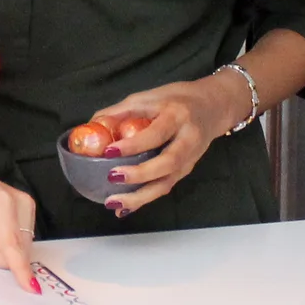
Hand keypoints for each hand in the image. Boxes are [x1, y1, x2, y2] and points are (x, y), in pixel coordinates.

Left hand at [0, 150, 40, 292]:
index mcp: (0, 201)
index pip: (11, 243)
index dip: (19, 267)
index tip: (31, 289)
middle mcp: (19, 201)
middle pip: (17, 249)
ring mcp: (25, 205)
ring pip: (20, 248)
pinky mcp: (25, 210)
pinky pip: (19, 242)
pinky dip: (2, 248)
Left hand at [91, 72, 250, 219]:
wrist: (214, 107)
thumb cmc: (177, 99)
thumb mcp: (151, 96)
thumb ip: (122, 110)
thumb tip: (91, 124)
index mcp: (177, 116)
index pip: (157, 133)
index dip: (133, 144)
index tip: (109, 151)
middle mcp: (188, 140)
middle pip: (168, 163)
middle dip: (139, 175)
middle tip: (112, 178)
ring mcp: (189, 159)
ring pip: (167, 182)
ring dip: (140, 197)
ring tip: (113, 203)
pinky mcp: (186, 171)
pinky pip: (165, 187)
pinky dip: (144, 200)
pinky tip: (124, 208)